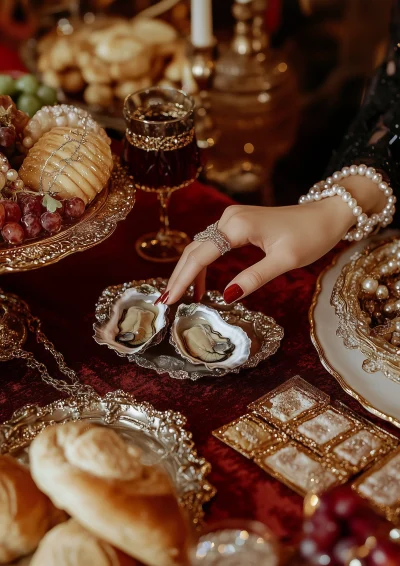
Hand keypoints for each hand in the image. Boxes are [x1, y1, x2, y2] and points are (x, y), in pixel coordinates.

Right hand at [161, 176, 386, 304]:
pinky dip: (202, 264)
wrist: (326, 214)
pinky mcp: (237, 223)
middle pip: (194, 250)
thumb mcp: (284, 261)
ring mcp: (232, 219)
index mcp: (237, 226)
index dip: (183, 279)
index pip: (200, 256)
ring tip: (179, 296)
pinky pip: (212, 245)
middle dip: (179, 277)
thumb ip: (254, 278)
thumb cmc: (310, 236)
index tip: (169, 300)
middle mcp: (229, 218)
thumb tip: (225, 296)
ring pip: (201, 247)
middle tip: (166, 302)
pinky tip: (200, 283)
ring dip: (188, 271)